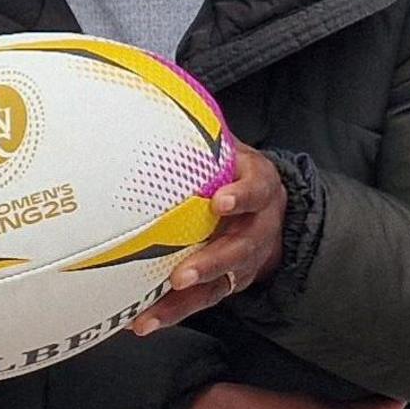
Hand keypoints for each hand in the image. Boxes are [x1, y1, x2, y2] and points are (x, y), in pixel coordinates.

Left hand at [130, 146, 287, 334]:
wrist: (270, 206)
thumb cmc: (235, 168)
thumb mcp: (229, 145)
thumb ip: (202, 129)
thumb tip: (155, 86)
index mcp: (261, 186)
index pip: (257, 189)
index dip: (242, 196)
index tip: (221, 201)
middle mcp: (259, 228)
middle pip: (242, 249)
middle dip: (212, 263)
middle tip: (181, 274)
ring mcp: (246, 261)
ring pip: (222, 286)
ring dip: (186, 303)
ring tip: (151, 313)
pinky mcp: (229, 283)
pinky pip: (203, 302)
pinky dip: (172, 313)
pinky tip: (139, 322)